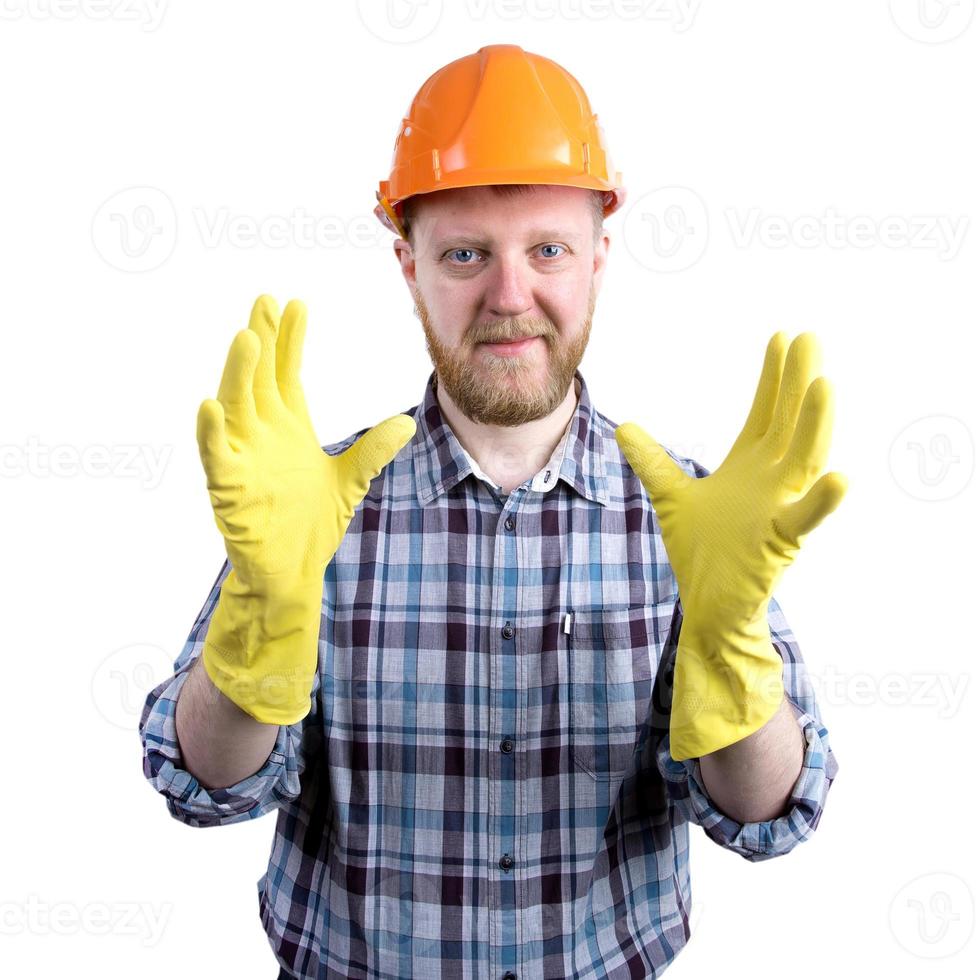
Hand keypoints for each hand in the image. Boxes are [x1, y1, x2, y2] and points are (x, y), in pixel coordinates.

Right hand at [197, 294, 416, 588]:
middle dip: (262, 340)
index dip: (289, 340)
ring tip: (246, 338)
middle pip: (258, 378)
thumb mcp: (351, 480)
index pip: (285, 373)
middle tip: (264, 301)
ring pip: (234, 407)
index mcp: (287, 427)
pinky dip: (211, 432)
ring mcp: (243, 458)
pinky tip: (210, 404)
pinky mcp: (229, 488)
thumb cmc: (311, 523)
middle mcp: (261, 434)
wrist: (292, 570)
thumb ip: (373, 451)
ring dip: (238, 373)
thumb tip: (406, 423)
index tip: (295, 304)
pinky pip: (215, 456)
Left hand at [615, 332, 846, 757]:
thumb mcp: (670, 496)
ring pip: (803, 460)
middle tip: (809, 338)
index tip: (779, 338)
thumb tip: (623, 428)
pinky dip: (821, 501)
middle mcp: (770, 481)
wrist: (710, 605)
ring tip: (825, 384)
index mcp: (749, 467)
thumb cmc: (702, 551)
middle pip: (788, 423)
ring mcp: (778, 509)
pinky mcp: (779, 542)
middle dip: (797, 382)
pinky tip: (839, 477)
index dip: (772, 377)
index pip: (765, 412)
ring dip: (815, 423)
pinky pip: (804, 519)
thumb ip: (653, 461)